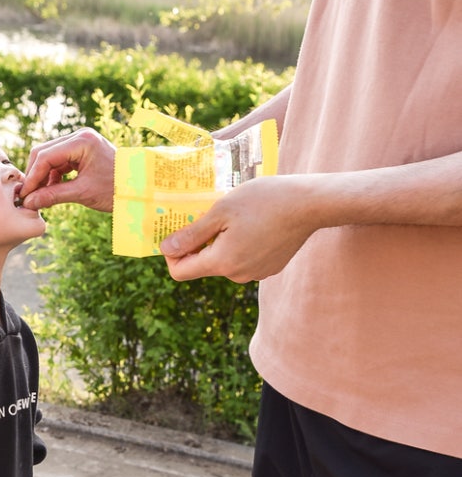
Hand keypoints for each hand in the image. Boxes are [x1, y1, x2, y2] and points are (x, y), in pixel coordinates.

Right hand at [21, 128, 115, 212]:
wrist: (140, 186)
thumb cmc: (116, 188)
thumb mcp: (83, 193)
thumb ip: (54, 195)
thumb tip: (29, 202)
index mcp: (82, 141)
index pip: (46, 156)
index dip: (33, 177)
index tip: (25, 195)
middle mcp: (80, 136)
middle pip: (44, 152)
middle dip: (35, 174)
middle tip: (29, 196)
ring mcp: (81, 142)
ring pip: (50, 157)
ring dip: (43, 176)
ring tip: (40, 196)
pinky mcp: (82, 150)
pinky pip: (59, 160)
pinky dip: (53, 175)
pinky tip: (51, 190)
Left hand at [160, 175, 319, 282]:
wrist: (310, 204)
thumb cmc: (264, 201)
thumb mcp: (221, 211)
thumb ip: (192, 234)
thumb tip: (166, 249)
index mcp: (222, 263)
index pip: (180, 272)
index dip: (172, 253)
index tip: (178, 230)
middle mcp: (238, 275)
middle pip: (203, 264)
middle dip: (200, 242)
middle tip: (208, 213)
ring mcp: (256, 273)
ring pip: (225, 260)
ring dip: (222, 241)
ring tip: (236, 215)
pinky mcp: (270, 267)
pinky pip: (244, 258)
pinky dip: (241, 243)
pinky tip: (254, 222)